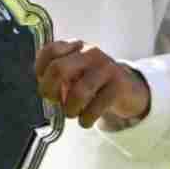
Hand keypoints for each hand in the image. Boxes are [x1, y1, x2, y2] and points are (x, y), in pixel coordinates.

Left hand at [34, 39, 149, 128]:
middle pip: (59, 69)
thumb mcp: (75, 74)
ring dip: (70, 109)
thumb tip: (45, 91)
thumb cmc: (93, 83)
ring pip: (78, 92)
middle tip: (53, 101)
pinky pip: (96, 106)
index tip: (44, 84)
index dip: (40, 70)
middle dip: (50, 90)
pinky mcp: (118, 85)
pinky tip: (85, 121)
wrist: (129, 91)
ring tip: (71, 113)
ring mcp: (106, 67)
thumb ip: (57, 77)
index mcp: (75, 47)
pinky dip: (86, 119)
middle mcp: (90, 53)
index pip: (50, 51)